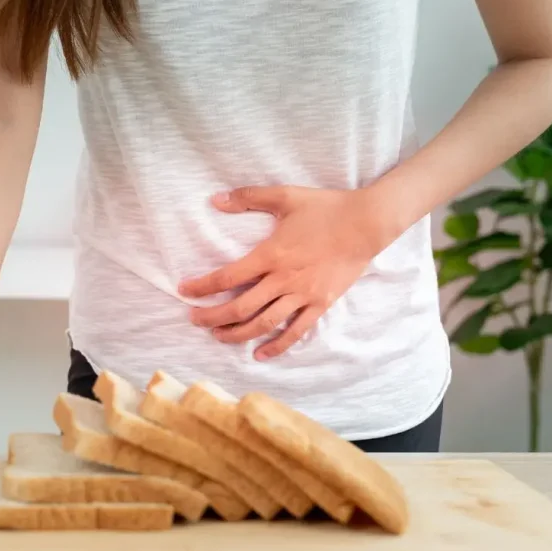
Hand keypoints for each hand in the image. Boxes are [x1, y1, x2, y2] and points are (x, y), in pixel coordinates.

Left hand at [179, 185, 390, 359]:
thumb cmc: (325, 207)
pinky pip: (296, 331)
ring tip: (218, 336)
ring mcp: (303, 295)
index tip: (185, 290)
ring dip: (237, 334)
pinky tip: (260, 354)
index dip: (202, 286)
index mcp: (271, 254)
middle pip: (240, 307)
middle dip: (212, 317)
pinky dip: (277, 346)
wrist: (367, 223)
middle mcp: (283, 279)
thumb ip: (248, 197)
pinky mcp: (321, 304)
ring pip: (263, 323)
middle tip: (194, 320)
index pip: (227, 276)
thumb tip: (215, 199)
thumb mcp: (285, 196)